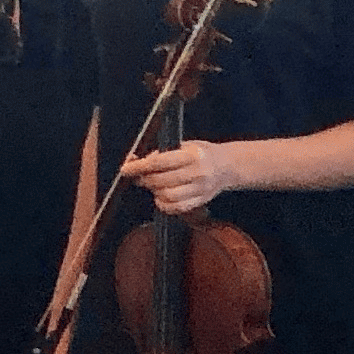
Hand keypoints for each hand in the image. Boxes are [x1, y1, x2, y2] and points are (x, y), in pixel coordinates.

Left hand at [119, 140, 242, 214]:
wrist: (227, 166)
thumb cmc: (203, 154)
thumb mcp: (184, 145)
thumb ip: (162, 153)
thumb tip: (138, 161)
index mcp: (192, 156)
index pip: (159, 162)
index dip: (139, 167)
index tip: (126, 169)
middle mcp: (197, 173)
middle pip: (160, 181)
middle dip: (144, 179)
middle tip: (139, 176)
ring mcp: (200, 189)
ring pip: (167, 196)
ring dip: (155, 191)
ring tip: (154, 185)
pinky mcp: (200, 201)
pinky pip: (176, 208)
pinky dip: (164, 204)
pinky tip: (162, 197)